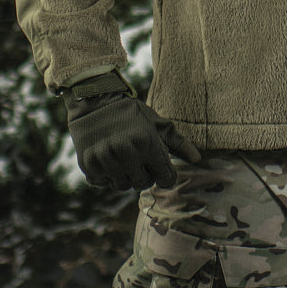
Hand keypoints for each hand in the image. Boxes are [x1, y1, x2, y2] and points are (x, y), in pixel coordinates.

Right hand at [62, 74, 200, 189]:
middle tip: (139, 158)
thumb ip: (178, 142)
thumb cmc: (130, 112)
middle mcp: (127, 155)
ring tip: (123, 157)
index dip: (165, 174)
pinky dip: (107, 175)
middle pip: (144, 184)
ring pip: (123, 186)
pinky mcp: (89, 167)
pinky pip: (105, 183)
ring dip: (125, 175)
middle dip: (144, 174)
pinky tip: (108, 158)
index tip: (160, 168)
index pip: (165, 178)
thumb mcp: (157, 123)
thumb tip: (197, 159)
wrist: (95, 102)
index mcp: (147, 144)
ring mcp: (106, 162)